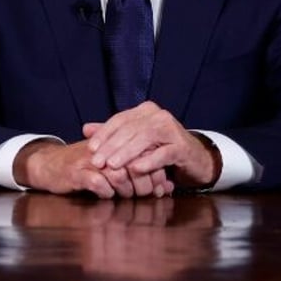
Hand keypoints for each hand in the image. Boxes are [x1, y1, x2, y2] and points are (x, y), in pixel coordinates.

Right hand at [13, 138, 170, 198]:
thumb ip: (142, 174)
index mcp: (116, 144)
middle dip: (146, 184)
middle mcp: (105, 150)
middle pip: (135, 165)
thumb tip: (169, 187)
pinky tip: (107, 195)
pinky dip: (106, 192)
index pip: (144, 153)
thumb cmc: (87, 167)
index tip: (162, 188)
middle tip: (149, 195)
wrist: (50, 164)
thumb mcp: (115, 166)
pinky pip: (96, 182)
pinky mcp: (76, 173)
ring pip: (118, 174)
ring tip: (129, 196)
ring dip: (127, 190)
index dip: (156, 172)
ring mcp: (90, 161)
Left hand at [83, 101, 219, 190]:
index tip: (91, 148)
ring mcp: (172, 129)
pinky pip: (163, 153)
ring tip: (112, 165)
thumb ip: (112, 134)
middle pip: (130, 129)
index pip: (120, 119)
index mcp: (145, 111)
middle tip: (97, 161)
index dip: (104, 133)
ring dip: (126, 153)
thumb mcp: (135, 141)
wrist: (194, 158)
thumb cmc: (160, 149)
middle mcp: (159, 116)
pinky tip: (135, 169)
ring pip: (145, 139)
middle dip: (111, 146)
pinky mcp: (182, 146)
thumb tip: (86, 129)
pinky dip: (148, 161)